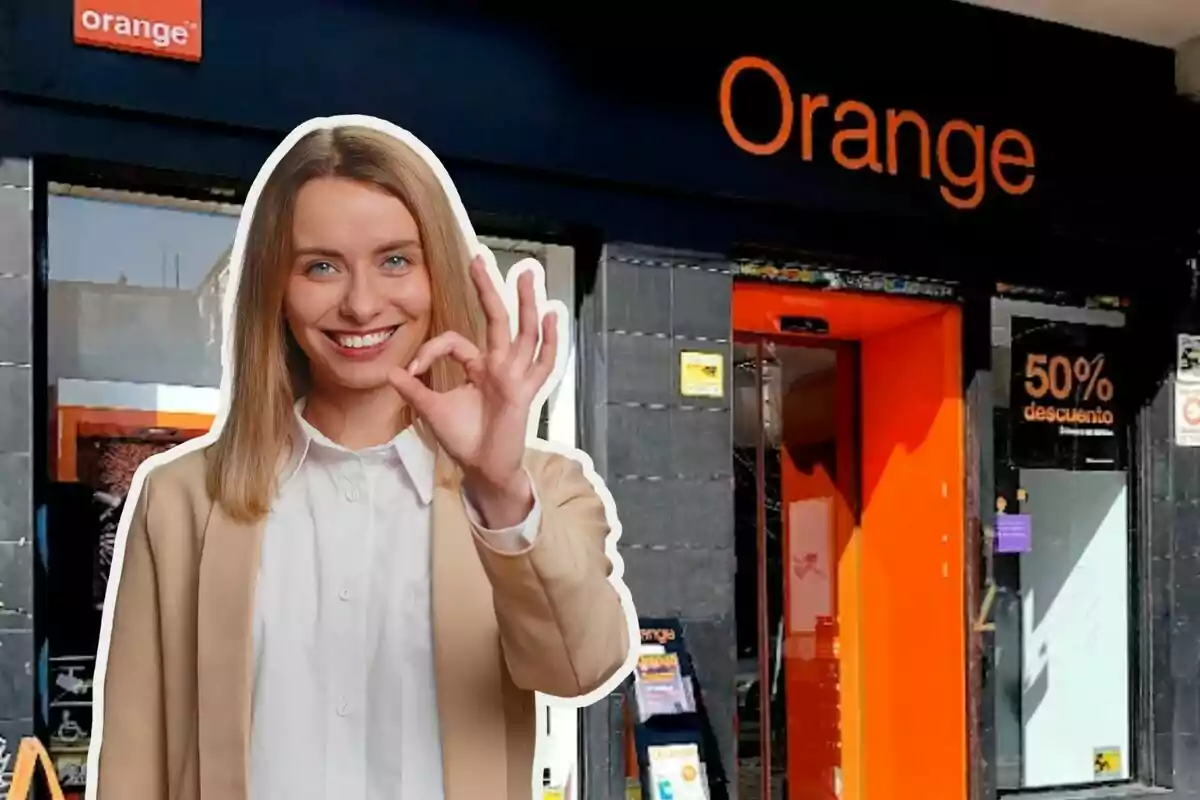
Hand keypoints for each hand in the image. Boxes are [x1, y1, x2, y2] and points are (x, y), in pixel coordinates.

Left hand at [388, 255, 557, 525]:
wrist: (483, 468)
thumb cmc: (464, 440)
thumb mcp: (433, 410)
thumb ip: (415, 390)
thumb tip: (391, 372)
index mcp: (477, 368)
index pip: (455, 342)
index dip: (431, 349)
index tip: (412, 369)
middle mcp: (498, 365)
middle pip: (496, 320)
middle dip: (487, 289)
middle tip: (478, 258)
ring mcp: (514, 375)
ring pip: (523, 332)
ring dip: (524, 303)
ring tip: (526, 274)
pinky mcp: (524, 391)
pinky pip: (541, 363)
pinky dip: (548, 341)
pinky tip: (552, 317)